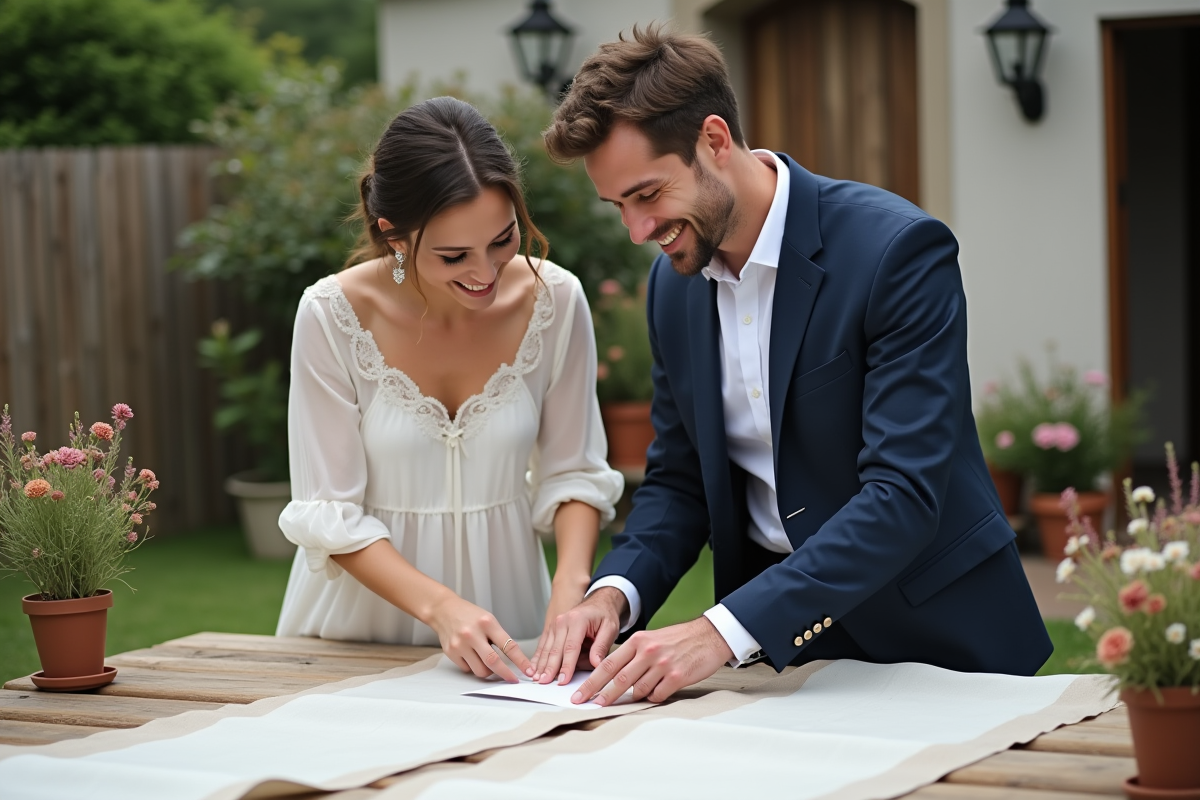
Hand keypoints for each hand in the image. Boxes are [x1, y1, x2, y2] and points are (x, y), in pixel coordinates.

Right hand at [428, 593, 531, 682]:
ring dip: (488, 671)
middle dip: (505, 674)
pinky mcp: (451, 652)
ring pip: (480, 670)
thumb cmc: (469, 615)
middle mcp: (473, 634)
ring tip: (486, 661)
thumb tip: (513, 660)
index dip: (520, 661)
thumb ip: (499, 637)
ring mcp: (460, 644)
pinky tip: (471, 655)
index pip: (508, 646)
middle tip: (512, 679)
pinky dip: (473, 666)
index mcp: (487, 623)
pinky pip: (467, 669)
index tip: (528, 670)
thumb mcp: (489, 620)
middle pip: (493, 662)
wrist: (444, 610)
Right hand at [528, 586, 625, 684]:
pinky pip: (543, 645)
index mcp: (578, 620)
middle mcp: (563, 621)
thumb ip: (602, 646)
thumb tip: (596, 664)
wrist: (598, 602)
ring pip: (546, 648)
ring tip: (537, 678)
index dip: (567, 665)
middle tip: (546, 682)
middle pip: (555, 649)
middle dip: (550, 667)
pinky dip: (538, 657)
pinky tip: (533, 668)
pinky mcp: (551, 629)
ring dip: (541, 664)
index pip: (571, 647)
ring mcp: (555, 624)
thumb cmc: (604, 615)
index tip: (564, 679)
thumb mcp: (610, 628)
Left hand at [571, 616, 732, 705]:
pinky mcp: (676, 677)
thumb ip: (633, 655)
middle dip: (600, 695)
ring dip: (631, 697)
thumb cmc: (679, 639)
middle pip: (618, 679)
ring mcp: (662, 665)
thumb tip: (613, 676)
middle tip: (588, 705)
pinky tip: (656, 692)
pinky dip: (653, 697)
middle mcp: (648, 652)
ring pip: (637, 690)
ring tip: (629, 698)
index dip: (592, 681)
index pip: (608, 664)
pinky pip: (656, 695)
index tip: (580, 693)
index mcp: (638, 641)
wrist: (708, 636)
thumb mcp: (651, 639)